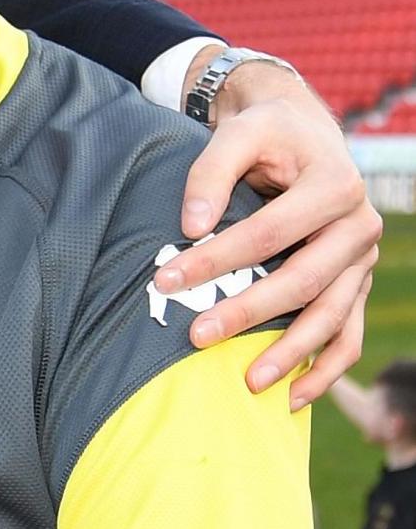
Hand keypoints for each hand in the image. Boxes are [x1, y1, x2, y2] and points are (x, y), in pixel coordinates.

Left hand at [157, 57, 379, 405]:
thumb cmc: (266, 134)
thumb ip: (210, 173)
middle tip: (197, 336)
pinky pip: (348, 334)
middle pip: (303, 280)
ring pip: (332, 316)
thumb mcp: (239, 133)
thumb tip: (191, 225)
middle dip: (250, 313)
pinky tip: (295, 396)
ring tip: (249, 382)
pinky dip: (327, 368)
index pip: (269, 233)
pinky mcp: (356, 283)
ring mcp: (363, 260)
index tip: (166, 280)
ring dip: (292, 353)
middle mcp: (359, 226)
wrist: (303, 132)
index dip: (217, 258)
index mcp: (335, 186)